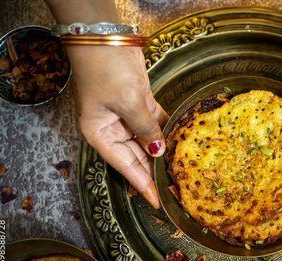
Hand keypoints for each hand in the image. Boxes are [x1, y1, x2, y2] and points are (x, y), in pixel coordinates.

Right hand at [66, 44, 167, 208]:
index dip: (142, 184)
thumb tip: (158, 149)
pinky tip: (181, 141)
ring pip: (148, 140)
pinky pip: (155, 121)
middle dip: (155, 171)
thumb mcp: (128, 103)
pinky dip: (167, 129)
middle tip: (175, 187)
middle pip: (137, 156)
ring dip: (163, 152)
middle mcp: (113, 129)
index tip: (157, 201)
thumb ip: (146, 128)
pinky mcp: (140, 102)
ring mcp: (127, 115)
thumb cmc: (107, 70)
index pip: (125, 166)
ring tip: (181, 170)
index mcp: (100, 134)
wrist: (106, 37)